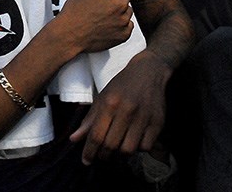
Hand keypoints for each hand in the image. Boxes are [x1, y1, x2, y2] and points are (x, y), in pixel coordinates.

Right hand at [57, 0, 133, 53]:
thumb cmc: (75, 11)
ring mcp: (122, 20)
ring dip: (120, 10)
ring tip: (104, 15)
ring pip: (128, 10)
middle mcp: (119, 4)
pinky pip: (128, 25)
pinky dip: (121, 25)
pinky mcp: (123, 34)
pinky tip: (108, 24)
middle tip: (102, 4)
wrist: (70, 34)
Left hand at [69, 49, 170, 163]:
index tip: (86, 161)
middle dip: (104, 155)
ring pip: (128, 149)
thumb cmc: (122, 85)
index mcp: (109, 103)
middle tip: (102, 155)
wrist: (149, 71)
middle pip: (111, 145)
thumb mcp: (102, 97)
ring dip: (120, 153)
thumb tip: (74, 139)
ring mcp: (143, 117)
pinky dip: (138, 148)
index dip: (89, 151)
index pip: (96, 135)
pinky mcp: (158, 122)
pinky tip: (134, 140)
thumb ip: (89, 120)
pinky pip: (145, 147)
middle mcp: (126, 110)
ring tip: (118, 147)